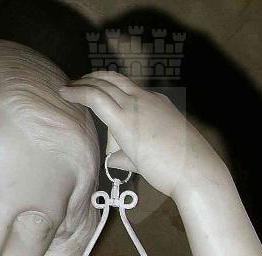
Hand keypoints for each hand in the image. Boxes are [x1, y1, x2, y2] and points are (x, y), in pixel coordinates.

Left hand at [58, 72, 224, 201]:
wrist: (195, 170)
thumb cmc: (180, 169)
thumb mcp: (156, 157)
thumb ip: (131, 155)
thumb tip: (112, 159)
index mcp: (157, 103)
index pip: (128, 89)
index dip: (108, 85)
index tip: (95, 89)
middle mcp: (146, 99)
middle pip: (113, 80)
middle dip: (92, 79)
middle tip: (76, 83)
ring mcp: (136, 106)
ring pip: (103, 84)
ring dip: (82, 84)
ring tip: (67, 89)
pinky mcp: (126, 119)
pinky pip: (96, 97)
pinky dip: (79, 93)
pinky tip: (65, 93)